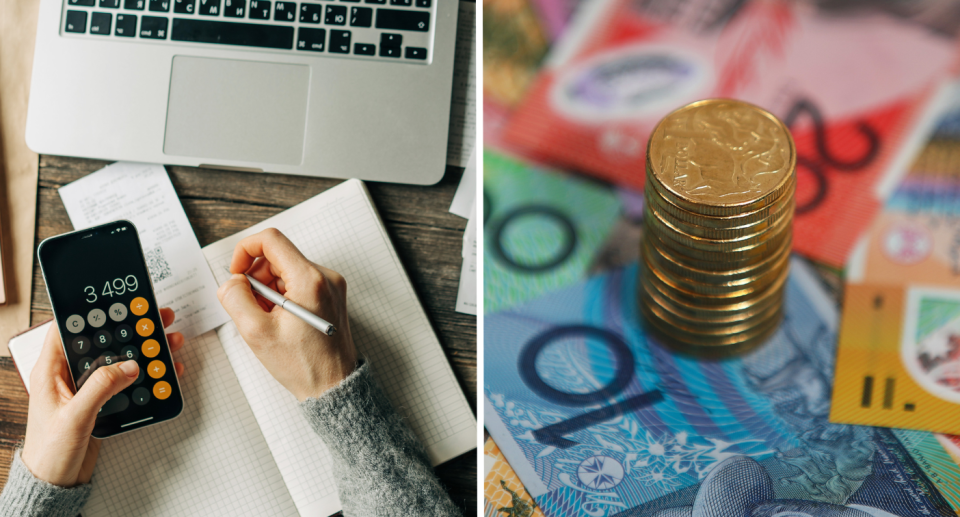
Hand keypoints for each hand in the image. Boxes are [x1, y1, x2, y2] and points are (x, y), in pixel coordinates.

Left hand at [20, 309, 184, 486]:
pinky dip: (147, 374)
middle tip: (154, 317)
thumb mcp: (75, 416)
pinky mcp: (102, 401)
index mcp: (50, 371)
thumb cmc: (49, 451)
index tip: (118, 303)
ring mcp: (87, 388)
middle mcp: (69, 375)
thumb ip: (101, 388)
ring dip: (144, 350)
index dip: (92, 313)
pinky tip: (164, 370)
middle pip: (102, 341)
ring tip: (166, 340)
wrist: (55, 481)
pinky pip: (128, 381)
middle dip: (130, 328)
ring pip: (120, 359)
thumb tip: (128, 366)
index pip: (69, 330)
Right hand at [216, 228, 357, 400]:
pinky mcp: (330, 296)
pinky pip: (298, 283)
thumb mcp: (256, 332)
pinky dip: (282, 296)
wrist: (333, 386)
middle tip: (250, 307)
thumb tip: (232, 281)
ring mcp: (331, 286)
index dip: (244, 251)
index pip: (271, 240)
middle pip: (278, 256)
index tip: (236, 274)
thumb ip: (235, 298)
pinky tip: (279, 321)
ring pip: (286, 270)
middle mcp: (325, 277)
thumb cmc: (303, 365)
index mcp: (310, 280)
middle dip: (255, 277)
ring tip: (266, 319)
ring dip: (267, 289)